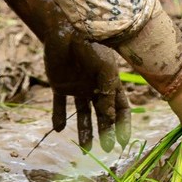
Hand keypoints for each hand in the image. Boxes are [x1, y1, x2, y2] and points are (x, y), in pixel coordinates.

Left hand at [44, 33, 131, 151]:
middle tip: (105, 150)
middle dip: (105, 132)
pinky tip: (59, 129)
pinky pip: (60, 105)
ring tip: (84, 149)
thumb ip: (107, 93)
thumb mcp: (105, 69)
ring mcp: (77, 87)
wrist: (64, 31)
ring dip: (84, 131)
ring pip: (82, 113)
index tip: (122, 142)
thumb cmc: (90, 46)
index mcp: (110, 82)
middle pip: (102, 115)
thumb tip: (108, 118)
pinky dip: (59, 117)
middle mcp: (94, 87)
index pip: (120, 108)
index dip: (123, 125)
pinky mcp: (60, 85)